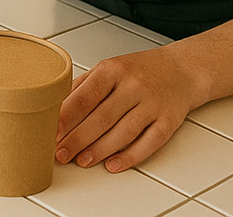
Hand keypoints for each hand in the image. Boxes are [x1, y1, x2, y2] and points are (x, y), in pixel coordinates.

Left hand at [54, 46, 206, 172]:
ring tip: (81, 161)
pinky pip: (149, 142)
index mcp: (113, 70)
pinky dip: (130, 156)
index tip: (51, 131)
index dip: (67, 116)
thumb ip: (84, 87)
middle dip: (78, 138)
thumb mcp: (109, 69)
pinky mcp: (169, 121)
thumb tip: (56, 109)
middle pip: (102, 117)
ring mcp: (153, 104)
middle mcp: (134, 85)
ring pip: (124, 132)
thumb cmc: (139, 71)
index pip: (86, 95)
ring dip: (100, 150)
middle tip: (61, 154)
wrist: (182, 70)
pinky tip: (113, 165)